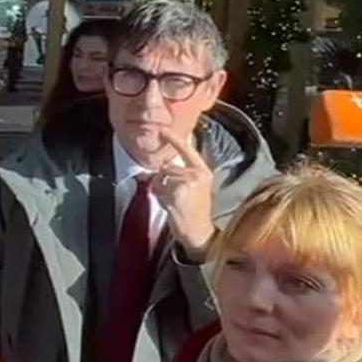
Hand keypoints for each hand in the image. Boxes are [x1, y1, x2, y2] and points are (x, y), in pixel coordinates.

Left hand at [153, 131, 215, 259]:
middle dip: (163, 181)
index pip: (187, 150)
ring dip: (161, 191)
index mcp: (203, 171)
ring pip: (160, 178)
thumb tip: (164, 167)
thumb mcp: (195, 188)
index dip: (173, 139)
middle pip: (166, 168)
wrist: (199, 232)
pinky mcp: (177, 191)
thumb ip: (183, 175)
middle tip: (175, 198)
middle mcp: (197, 174)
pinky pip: (158, 189)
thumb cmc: (195, 211)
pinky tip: (171, 207)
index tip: (162, 129)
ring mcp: (187, 182)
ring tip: (174, 202)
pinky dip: (160, 198)